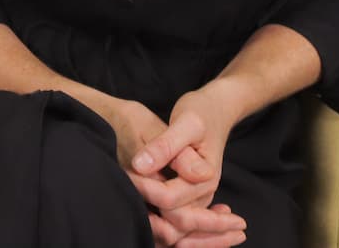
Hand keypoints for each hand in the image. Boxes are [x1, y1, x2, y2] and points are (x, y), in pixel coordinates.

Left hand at [90, 94, 242, 245]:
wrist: (215, 112)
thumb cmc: (201, 114)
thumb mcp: (186, 122)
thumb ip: (166, 145)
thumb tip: (142, 166)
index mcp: (205, 178)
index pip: (169, 199)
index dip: (143, 188)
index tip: (126, 170)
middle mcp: (204, 195)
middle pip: (173, 220)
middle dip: (146, 207)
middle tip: (124, 181)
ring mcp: (198, 199)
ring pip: (174, 226)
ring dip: (151, 219)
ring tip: (129, 194)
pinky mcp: (189, 197)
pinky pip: (174, 219)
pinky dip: (157, 219)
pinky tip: (140, 202)